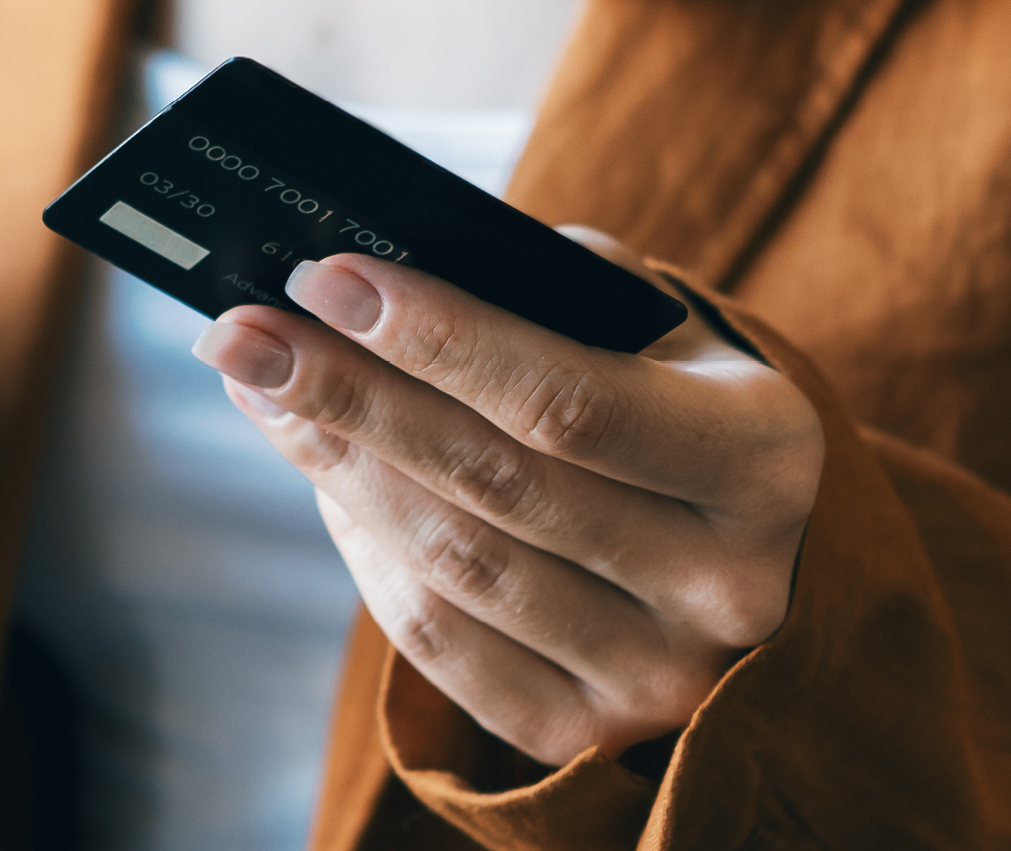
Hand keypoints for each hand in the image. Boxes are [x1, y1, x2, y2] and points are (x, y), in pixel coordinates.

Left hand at [188, 228, 821, 764]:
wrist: (751, 552)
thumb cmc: (679, 405)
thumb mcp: (665, 334)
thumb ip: (558, 294)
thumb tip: (382, 275)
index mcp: (766, 458)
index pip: (571, 400)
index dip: (438, 339)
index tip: (324, 278)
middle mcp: (728, 584)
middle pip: (491, 485)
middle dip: (349, 397)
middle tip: (244, 333)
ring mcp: (660, 676)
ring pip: (452, 565)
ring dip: (337, 468)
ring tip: (261, 388)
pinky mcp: (587, 736)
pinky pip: (438, 641)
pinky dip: (366, 553)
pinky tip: (326, 478)